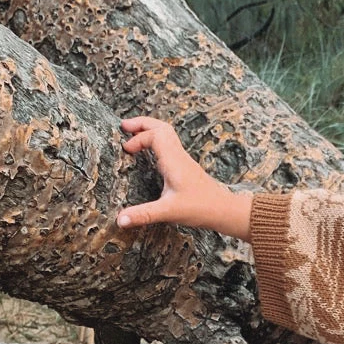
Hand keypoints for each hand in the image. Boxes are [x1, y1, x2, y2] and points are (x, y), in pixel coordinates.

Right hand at [116, 117, 252, 239]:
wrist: (224, 210)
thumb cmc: (201, 209)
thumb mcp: (168, 212)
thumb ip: (144, 214)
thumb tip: (120, 220)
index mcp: (174, 161)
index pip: (155, 135)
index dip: (138, 138)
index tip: (126, 150)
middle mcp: (179, 156)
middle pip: (162, 127)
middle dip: (142, 123)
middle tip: (124, 126)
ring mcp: (184, 160)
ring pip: (167, 134)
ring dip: (150, 130)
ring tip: (133, 134)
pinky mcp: (186, 167)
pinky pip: (170, 145)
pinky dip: (157, 141)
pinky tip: (150, 151)